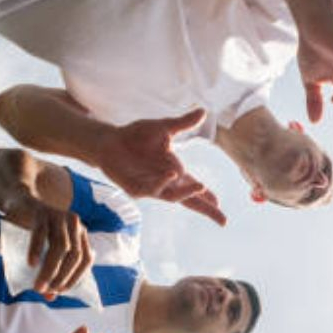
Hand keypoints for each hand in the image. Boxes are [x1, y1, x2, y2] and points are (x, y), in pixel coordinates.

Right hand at [4, 196, 92, 301]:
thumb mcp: (45, 251)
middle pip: (75, 255)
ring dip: (50, 269)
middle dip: (62, 276)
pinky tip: (31, 264)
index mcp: (80, 233)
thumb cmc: (34, 231)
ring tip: (38, 285)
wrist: (19, 202)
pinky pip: (41, 233)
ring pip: (61, 246)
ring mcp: (59, 216)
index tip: (62, 291)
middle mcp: (75, 224)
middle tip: (47, 291)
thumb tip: (49, 297)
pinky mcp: (42, 212)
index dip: (76, 277)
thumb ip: (49, 270)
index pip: (86, 259)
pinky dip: (37, 250)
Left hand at [99, 109, 226, 225]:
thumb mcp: (164, 127)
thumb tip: (204, 111)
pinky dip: (162, 182)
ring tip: (202, 187)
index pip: (195, 187)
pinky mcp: (136, 188)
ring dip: (188, 193)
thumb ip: (184, 123)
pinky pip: (152, 188)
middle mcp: (166, 183)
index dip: (208, 197)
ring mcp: (151, 187)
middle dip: (206, 210)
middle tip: (223, 220)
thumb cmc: (137, 136)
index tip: (222, 204)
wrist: (110, 140)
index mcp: (175, 172)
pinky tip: (171, 174)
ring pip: (174, 196)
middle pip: (190, 201)